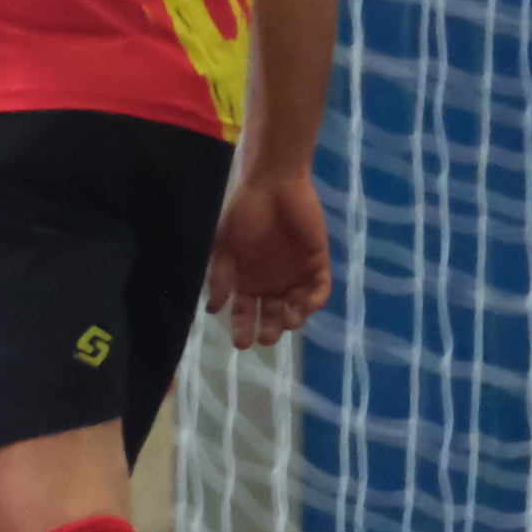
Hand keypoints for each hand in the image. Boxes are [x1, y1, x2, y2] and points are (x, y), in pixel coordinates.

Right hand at [204, 169, 330, 346]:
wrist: (274, 187)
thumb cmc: (245, 215)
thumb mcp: (226, 248)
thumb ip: (222, 278)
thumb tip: (212, 310)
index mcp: (247, 279)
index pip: (245, 311)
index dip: (242, 327)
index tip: (242, 344)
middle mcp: (271, 281)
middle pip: (272, 314)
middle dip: (271, 329)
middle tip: (268, 337)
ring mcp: (295, 273)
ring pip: (297, 306)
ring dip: (294, 318)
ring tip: (287, 320)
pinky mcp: (316, 263)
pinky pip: (319, 289)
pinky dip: (314, 300)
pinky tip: (305, 304)